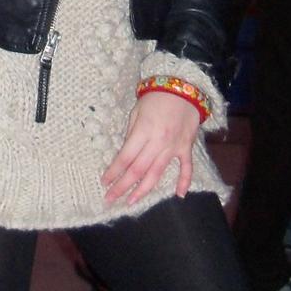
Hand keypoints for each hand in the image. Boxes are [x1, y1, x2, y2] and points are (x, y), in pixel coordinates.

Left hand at [101, 90, 200, 206]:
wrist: (183, 88)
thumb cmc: (156, 98)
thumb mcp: (137, 111)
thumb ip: (131, 133)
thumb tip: (125, 154)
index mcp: (143, 132)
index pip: (125, 157)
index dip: (114, 171)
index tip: (104, 182)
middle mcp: (158, 143)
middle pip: (138, 170)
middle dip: (123, 186)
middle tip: (110, 199)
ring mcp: (173, 147)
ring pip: (157, 173)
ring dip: (144, 190)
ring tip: (131, 202)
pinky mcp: (186, 148)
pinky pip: (186, 168)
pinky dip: (184, 181)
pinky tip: (179, 195)